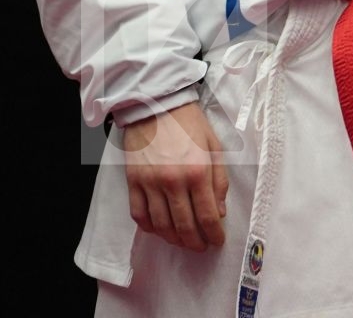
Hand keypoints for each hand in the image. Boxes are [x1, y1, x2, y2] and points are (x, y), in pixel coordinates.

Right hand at [120, 102, 229, 251]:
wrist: (157, 106)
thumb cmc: (191, 124)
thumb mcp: (215, 148)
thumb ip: (219, 181)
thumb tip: (219, 212)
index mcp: (198, 172)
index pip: (207, 215)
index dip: (214, 234)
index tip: (218, 241)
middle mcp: (173, 182)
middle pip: (183, 225)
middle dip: (195, 242)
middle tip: (201, 247)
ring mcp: (150, 184)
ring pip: (161, 225)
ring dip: (173, 239)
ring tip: (183, 242)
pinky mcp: (133, 182)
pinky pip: (139, 214)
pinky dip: (149, 228)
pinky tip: (160, 229)